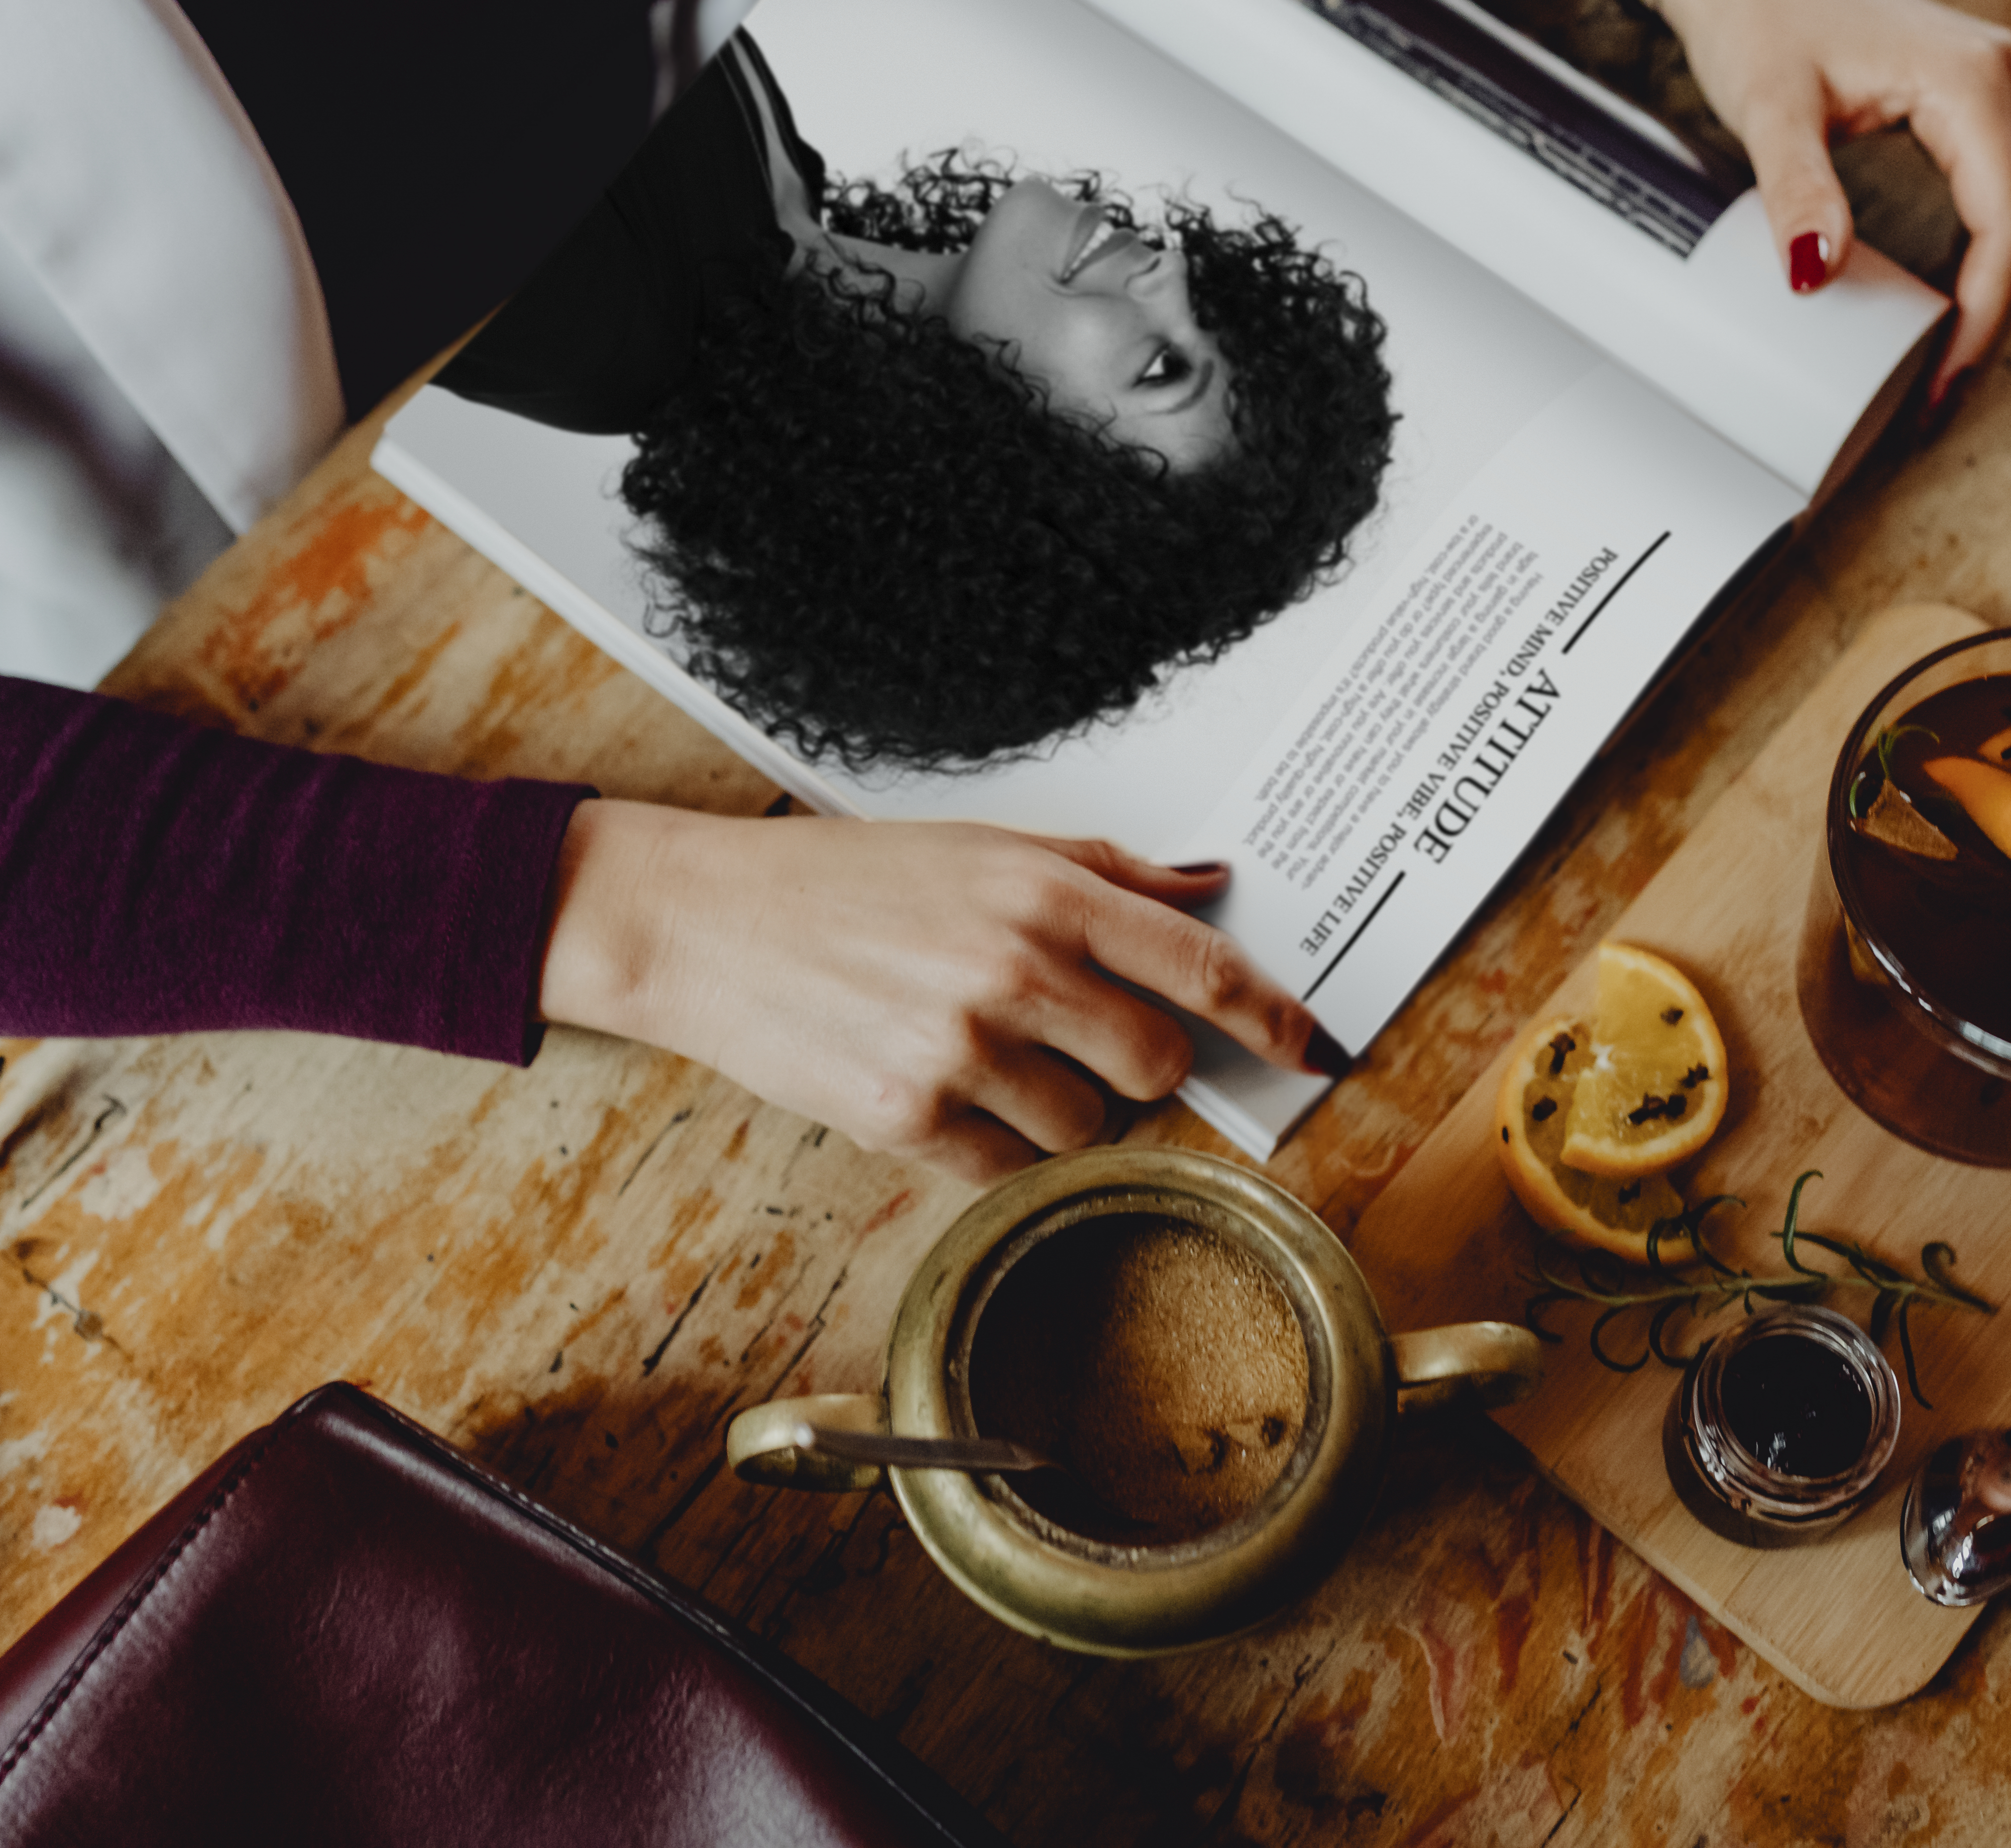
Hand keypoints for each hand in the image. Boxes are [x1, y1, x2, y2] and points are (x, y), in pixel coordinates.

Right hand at [537, 802, 1329, 1182]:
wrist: (703, 923)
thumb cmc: (841, 879)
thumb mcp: (979, 846)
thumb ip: (1102, 870)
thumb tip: (1210, 882)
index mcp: (1042, 892)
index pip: (1198, 966)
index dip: (1270, 1014)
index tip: (1307, 1044)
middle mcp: (1014, 969)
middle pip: (1157, 1063)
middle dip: (1135, 1063)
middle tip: (1077, 1038)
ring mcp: (962, 1049)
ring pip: (1086, 1124)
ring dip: (1056, 1105)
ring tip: (982, 1053)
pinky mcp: (908, 1117)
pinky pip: (1006, 1165)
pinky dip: (989, 1142)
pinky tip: (937, 1088)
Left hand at [1571, 0, 2010, 404]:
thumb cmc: (1755, 14)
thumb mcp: (1770, 110)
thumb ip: (1799, 193)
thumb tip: (1816, 276)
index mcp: (1971, 81)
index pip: (2008, 226)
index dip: (1984, 316)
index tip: (1943, 379)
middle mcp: (1996, 81)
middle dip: (1990, 318)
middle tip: (1937, 395)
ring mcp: (1985, 90)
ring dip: (1988, 294)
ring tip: (1939, 365)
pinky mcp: (1961, 103)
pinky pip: (1989, 196)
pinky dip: (1974, 257)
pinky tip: (1943, 306)